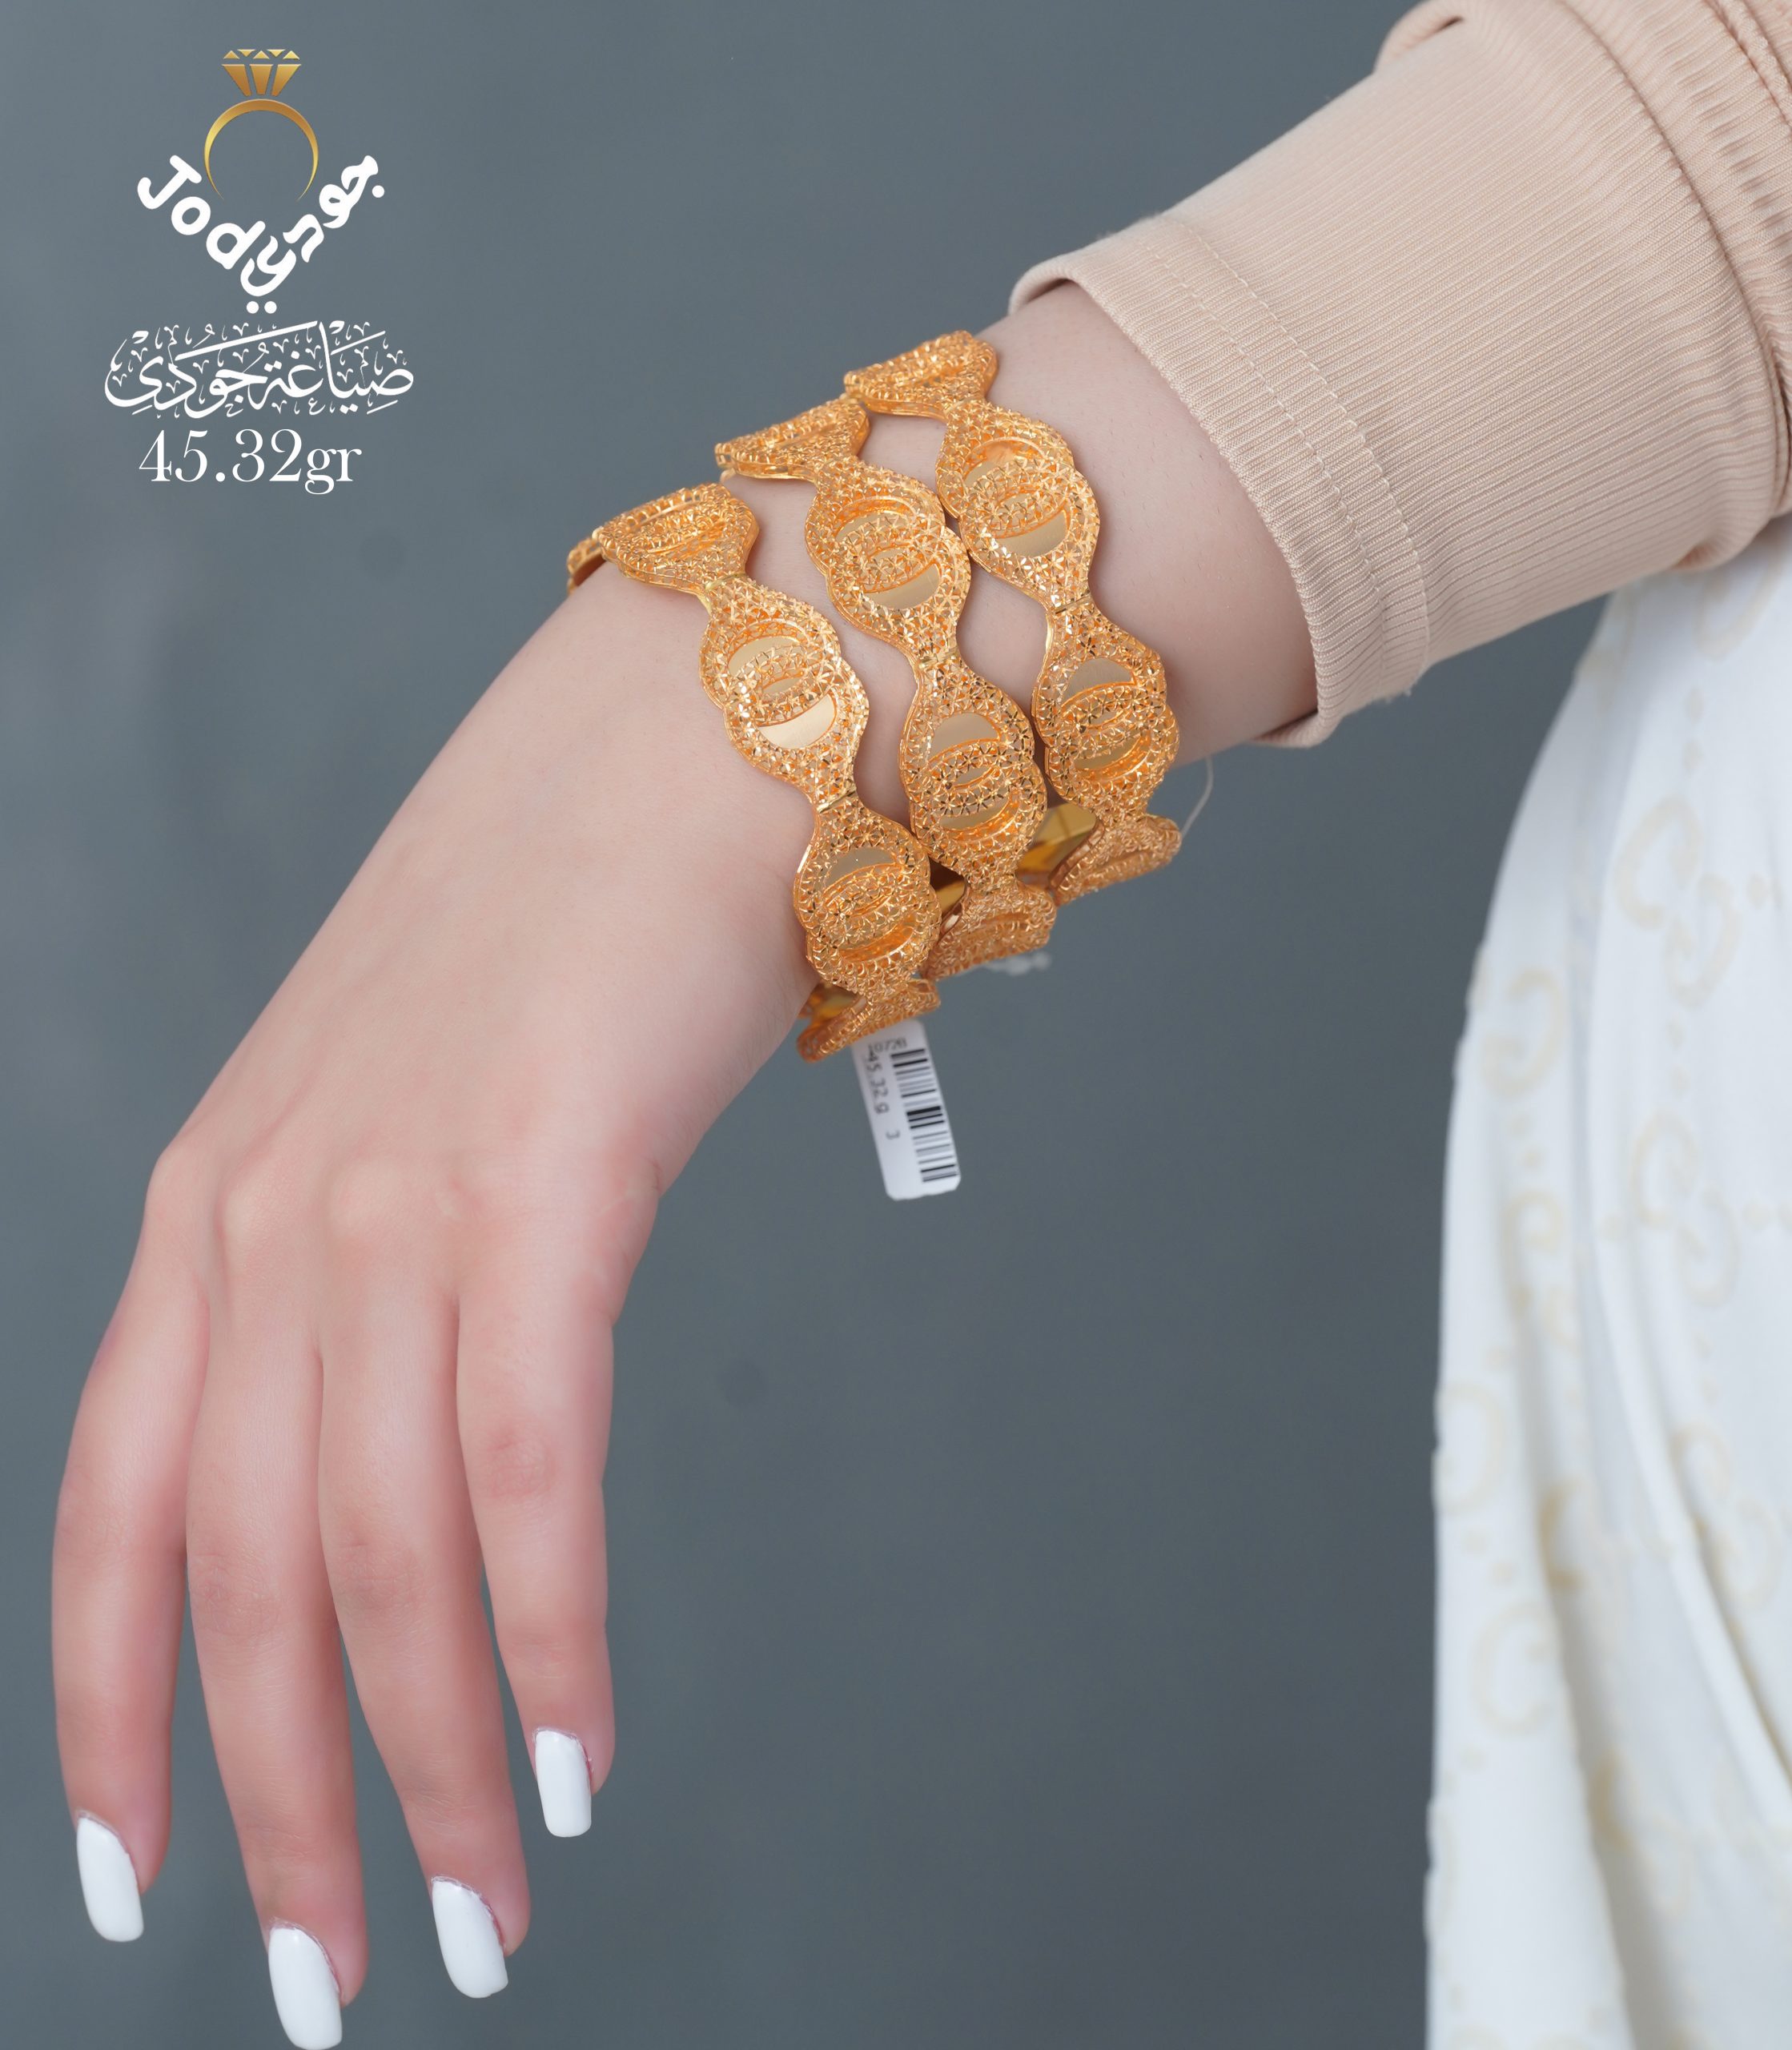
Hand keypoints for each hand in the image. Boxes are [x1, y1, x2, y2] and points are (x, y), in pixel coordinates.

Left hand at [51, 285, 1308, 2042]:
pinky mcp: (540, 1183)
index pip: (105, 1508)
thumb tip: (391, 1435)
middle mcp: (267, 1213)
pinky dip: (548, 1629)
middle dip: (289, 1802)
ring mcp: (395, 1195)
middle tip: (351, 1970)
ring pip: (375, 1548)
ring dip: (432, 1757)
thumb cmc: (565, 926)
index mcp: (210, 1200)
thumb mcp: (404, 1102)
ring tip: (488, 1903)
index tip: (141, 1885)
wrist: (680, 737)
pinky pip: (522, 1462)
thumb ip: (367, 1257)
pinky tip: (579, 1747)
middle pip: (237, 1574)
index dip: (104, 1717)